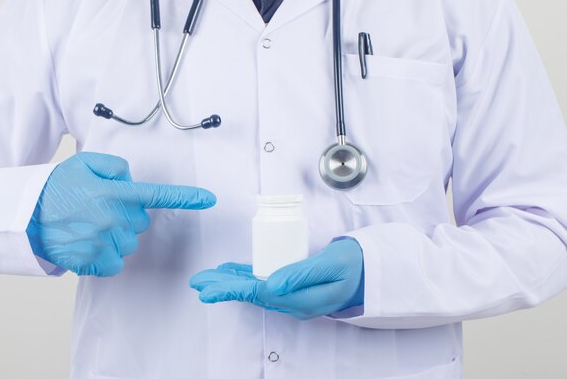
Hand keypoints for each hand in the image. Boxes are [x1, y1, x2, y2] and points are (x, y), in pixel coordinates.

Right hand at [27, 152, 215, 276]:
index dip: (186, 197)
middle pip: (140, 223)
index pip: (157, 195)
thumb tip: (132, 181)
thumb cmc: (58, 187)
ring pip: (129, 243)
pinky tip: (89, 244)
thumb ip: (116, 166)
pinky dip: (106, 257)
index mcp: (113, 192)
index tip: (209, 199)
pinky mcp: (94, 262)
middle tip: (99, 210)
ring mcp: (103, 241)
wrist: (26, 215)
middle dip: (126, 217)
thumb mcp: (85, 163)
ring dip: (115, 237)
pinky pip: (116, 263)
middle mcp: (112, 218)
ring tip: (89, 227)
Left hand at [189, 238, 363, 319]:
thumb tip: (272, 284)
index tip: (211, 287)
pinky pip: (264, 283)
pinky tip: (231, 273)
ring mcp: (292, 296)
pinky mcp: (292, 287)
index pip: (259, 293)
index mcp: (300, 300)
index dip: (233, 289)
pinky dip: (245, 277)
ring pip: (254, 289)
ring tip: (206, 279)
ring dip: (230, 283)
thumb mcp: (331, 266)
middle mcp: (292, 302)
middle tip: (198, 283)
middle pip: (251, 294)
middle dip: (223, 288)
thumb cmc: (352, 266)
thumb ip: (302, 274)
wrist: (368, 272)